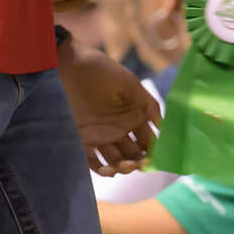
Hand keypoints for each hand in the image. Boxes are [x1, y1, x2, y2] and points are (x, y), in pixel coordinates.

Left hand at [57, 39, 160, 174]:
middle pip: (134, 153)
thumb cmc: (101, 70)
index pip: (149, 141)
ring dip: (123, 167)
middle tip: (138, 164)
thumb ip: (149, 105)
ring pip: (116, 160)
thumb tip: (164, 128)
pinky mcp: (83, 138)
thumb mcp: (130, 83)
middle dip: (138, 162)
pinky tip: (108, 170)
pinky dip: (102, 169)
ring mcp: (102, 135)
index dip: (155, 152)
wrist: (68, 64)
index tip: (156, 159)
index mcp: (135, 116)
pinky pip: (94, 160)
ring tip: (123, 166)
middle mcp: (121, 128)